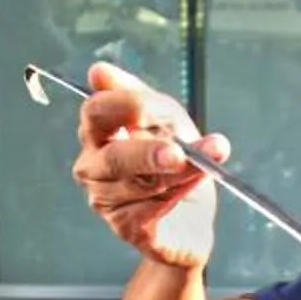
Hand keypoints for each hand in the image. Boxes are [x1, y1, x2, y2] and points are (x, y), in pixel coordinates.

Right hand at [71, 62, 226, 268]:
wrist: (191, 219)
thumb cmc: (174, 164)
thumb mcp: (165, 120)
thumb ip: (137, 96)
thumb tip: (98, 71)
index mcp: (97, 133)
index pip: (97, 112)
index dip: (125, 107)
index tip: (152, 110)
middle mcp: (92, 167)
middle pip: (114, 156)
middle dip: (149, 153)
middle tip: (179, 153)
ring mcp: (105, 202)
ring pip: (140, 184)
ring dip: (179, 173)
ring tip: (208, 163)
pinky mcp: (127, 229)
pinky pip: (150, 211)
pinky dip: (177, 196)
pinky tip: (193, 189)